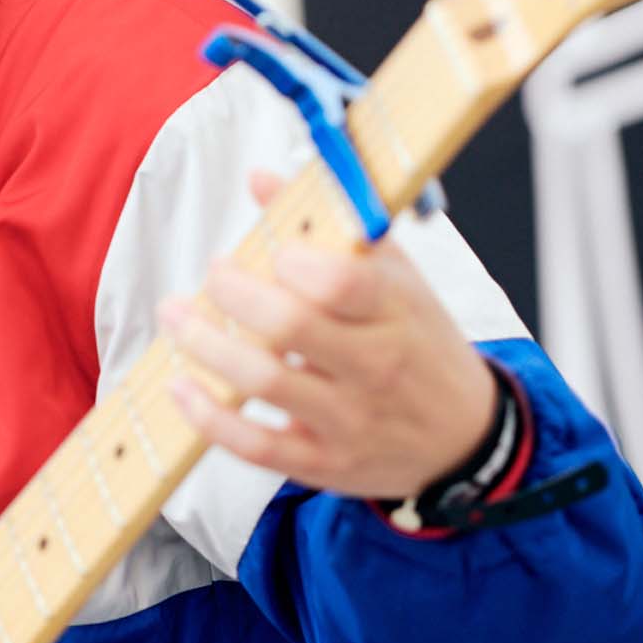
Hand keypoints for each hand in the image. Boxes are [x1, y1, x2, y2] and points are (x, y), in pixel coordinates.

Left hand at [157, 169, 496, 501]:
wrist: (467, 436)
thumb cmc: (420, 343)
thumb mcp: (398, 279)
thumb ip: (332, 227)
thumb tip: (262, 179)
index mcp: (396, 311)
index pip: (343, 281)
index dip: (295, 261)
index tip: (274, 251)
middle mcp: (374, 366)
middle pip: (291, 326)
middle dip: (234, 293)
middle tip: (213, 273)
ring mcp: (348, 419)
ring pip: (265, 380)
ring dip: (206, 345)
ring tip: (175, 315)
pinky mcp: (325, 463)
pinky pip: (257, 446)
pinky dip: (210, 417)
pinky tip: (182, 386)